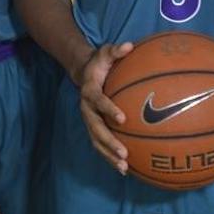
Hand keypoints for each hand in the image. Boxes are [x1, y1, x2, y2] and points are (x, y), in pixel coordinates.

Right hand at [75, 43, 132, 173]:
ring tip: (124, 168)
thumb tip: (129, 45)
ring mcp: (89, 120)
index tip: (123, 119)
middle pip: (96, 129)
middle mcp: (86, 109)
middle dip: (109, 142)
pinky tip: (125, 168)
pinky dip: (110, 157)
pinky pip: (101, 144)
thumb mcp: (106, 52)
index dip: (109, 109)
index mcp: (90, 91)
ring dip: (109, 155)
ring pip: (97, 141)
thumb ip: (116, 50)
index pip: (99, 102)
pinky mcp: (93, 127)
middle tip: (124, 153)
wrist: (84, 72)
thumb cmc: (100, 63)